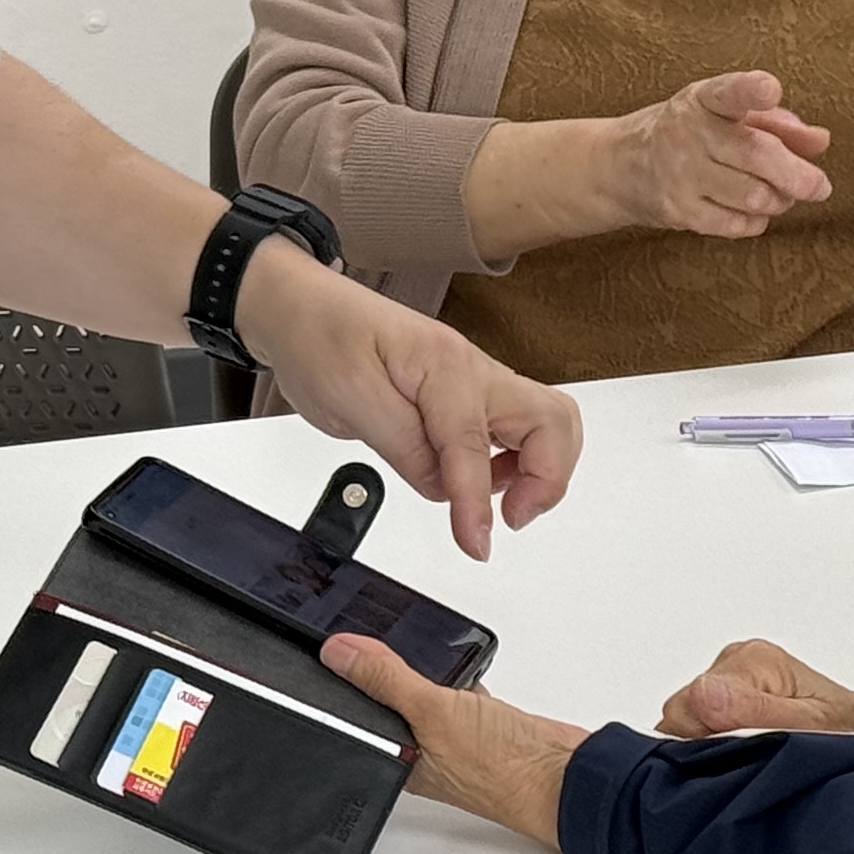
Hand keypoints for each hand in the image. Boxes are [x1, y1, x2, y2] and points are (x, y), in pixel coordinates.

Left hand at [236, 241, 580, 556]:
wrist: (299, 308)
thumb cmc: (318, 338)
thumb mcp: (348, 400)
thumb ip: (404, 448)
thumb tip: (445, 488)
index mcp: (444, 363)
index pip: (474, 445)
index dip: (477, 504)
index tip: (476, 545)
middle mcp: (471, 367)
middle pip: (554, 421)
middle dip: (547, 479)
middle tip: (509, 518)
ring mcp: (473, 379)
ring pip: (546, 424)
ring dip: (539, 471)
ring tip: (497, 505)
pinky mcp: (465, 395)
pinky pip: (516, 429)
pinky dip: (516, 462)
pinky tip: (479, 481)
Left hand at [322, 634, 589, 846]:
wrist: (565, 774)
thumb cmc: (503, 771)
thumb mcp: (432, 715)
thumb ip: (386, 680)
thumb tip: (340, 654)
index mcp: (398, 758)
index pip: (356, 714)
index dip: (341, 682)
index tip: (328, 644)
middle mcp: (423, 748)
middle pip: (386, 698)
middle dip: (376, 667)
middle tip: (360, 628)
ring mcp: (453, 733)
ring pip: (421, 688)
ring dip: (417, 665)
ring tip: (403, 634)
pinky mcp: (482, 718)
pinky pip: (455, 685)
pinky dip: (454, 668)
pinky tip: (454, 654)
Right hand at [610, 71, 831, 238]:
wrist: (618, 166)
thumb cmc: (689, 133)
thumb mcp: (726, 115)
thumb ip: (776, 124)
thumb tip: (820, 141)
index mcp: (704, 100)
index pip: (728, 93)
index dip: (750, 91)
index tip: (770, 88)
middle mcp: (688, 133)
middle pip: (755, 155)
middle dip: (797, 175)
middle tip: (820, 186)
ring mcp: (680, 174)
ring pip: (753, 195)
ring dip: (778, 200)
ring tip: (778, 194)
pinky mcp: (678, 211)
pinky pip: (737, 224)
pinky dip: (756, 221)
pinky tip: (750, 210)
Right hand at [656, 638, 853, 743]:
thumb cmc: (852, 732)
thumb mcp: (813, 729)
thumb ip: (757, 714)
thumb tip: (704, 697)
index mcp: (753, 660)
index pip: (691, 703)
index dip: (704, 742)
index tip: (737, 760)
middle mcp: (735, 661)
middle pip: (681, 711)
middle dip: (705, 746)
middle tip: (749, 764)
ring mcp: (728, 676)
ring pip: (684, 721)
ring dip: (709, 747)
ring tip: (754, 758)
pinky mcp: (726, 694)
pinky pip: (696, 723)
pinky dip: (712, 746)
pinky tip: (744, 755)